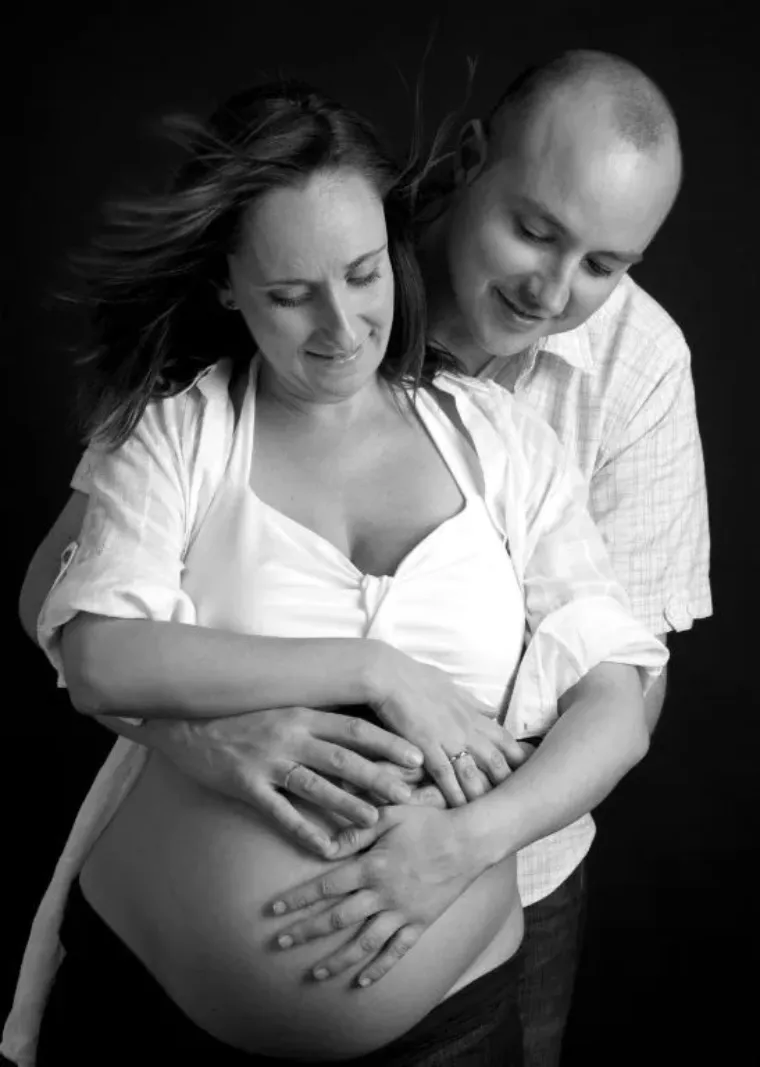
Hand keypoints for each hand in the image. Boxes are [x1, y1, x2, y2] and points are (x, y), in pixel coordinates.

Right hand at [141, 707, 422, 856]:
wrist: (185, 722)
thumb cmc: (241, 715)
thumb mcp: (283, 707)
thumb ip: (317, 717)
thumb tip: (359, 728)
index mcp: (303, 713)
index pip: (355, 727)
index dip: (388, 742)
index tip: (418, 755)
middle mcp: (289, 735)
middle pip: (343, 757)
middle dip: (379, 776)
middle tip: (410, 794)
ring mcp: (267, 760)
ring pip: (315, 785)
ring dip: (347, 803)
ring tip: (375, 820)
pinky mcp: (246, 785)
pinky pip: (280, 813)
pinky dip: (304, 832)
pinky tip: (326, 849)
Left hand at [269, 805, 480, 986]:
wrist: (469, 842)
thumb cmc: (428, 822)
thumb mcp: (389, 815)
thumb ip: (356, 830)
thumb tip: (325, 845)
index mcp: (371, 866)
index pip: (325, 886)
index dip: (298, 899)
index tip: (274, 911)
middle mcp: (382, 894)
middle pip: (336, 919)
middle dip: (305, 932)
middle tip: (279, 944)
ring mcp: (402, 913)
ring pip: (363, 944)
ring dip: (336, 960)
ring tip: (314, 973)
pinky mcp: (420, 924)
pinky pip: (396, 952)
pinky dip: (379, 969)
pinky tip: (362, 982)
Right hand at [369, 647, 529, 807]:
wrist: (389, 676)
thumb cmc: (417, 679)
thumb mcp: (452, 687)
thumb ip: (473, 702)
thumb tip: (493, 709)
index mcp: (472, 714)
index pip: (503, 739)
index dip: (517, 757)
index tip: (527, 773)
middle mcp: (465, 728)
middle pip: (495, 760)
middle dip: (507, 782)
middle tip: (516, 802)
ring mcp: (448, 739)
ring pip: (473, 773)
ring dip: (482, 795)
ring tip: (490, 816)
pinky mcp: (427, 747)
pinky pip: (445, 776)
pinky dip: (453, 794)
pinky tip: (459, 810)